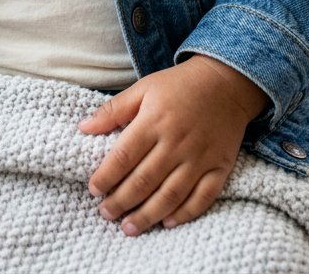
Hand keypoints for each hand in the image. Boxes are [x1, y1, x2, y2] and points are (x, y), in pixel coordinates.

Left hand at [78, 54, 267, 235]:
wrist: (226, 82)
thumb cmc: (179, 85)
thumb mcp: (143, 88)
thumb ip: (113, 110)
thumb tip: (83, 128)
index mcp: (154, 121)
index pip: (124, 156)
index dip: (106, 176)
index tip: (93, 190)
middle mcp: (176, 142)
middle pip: (144, 180)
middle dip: (121, 201)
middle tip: (105, 213)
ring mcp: (199, 157)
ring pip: (170, 194)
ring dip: (148, 214)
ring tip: (129, 227)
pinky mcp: (220, 167)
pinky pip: (202, 197)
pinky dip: (185, 213)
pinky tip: (167, 222)